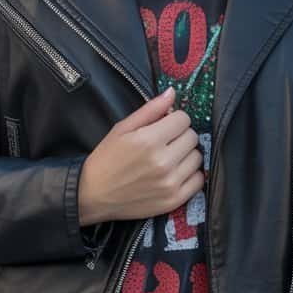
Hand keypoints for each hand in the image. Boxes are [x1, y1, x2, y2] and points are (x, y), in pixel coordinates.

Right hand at [78, 85, 204, 223]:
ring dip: (186, 154)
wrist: (93, 195)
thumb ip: (150, 109)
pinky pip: (199, 180)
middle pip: (192, 137)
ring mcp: (170, 182)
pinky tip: (175, 173)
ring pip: (197, 157)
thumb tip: (172, 93)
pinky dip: (190, 174)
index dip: (174, 119)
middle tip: (165, 142)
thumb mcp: (122, 129)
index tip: (166, 125)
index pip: (183, 119)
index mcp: (148, 140)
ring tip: (169, 158)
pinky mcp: (174, 200)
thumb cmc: (106, 160)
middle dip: (180, 135)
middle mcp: (162, 162)